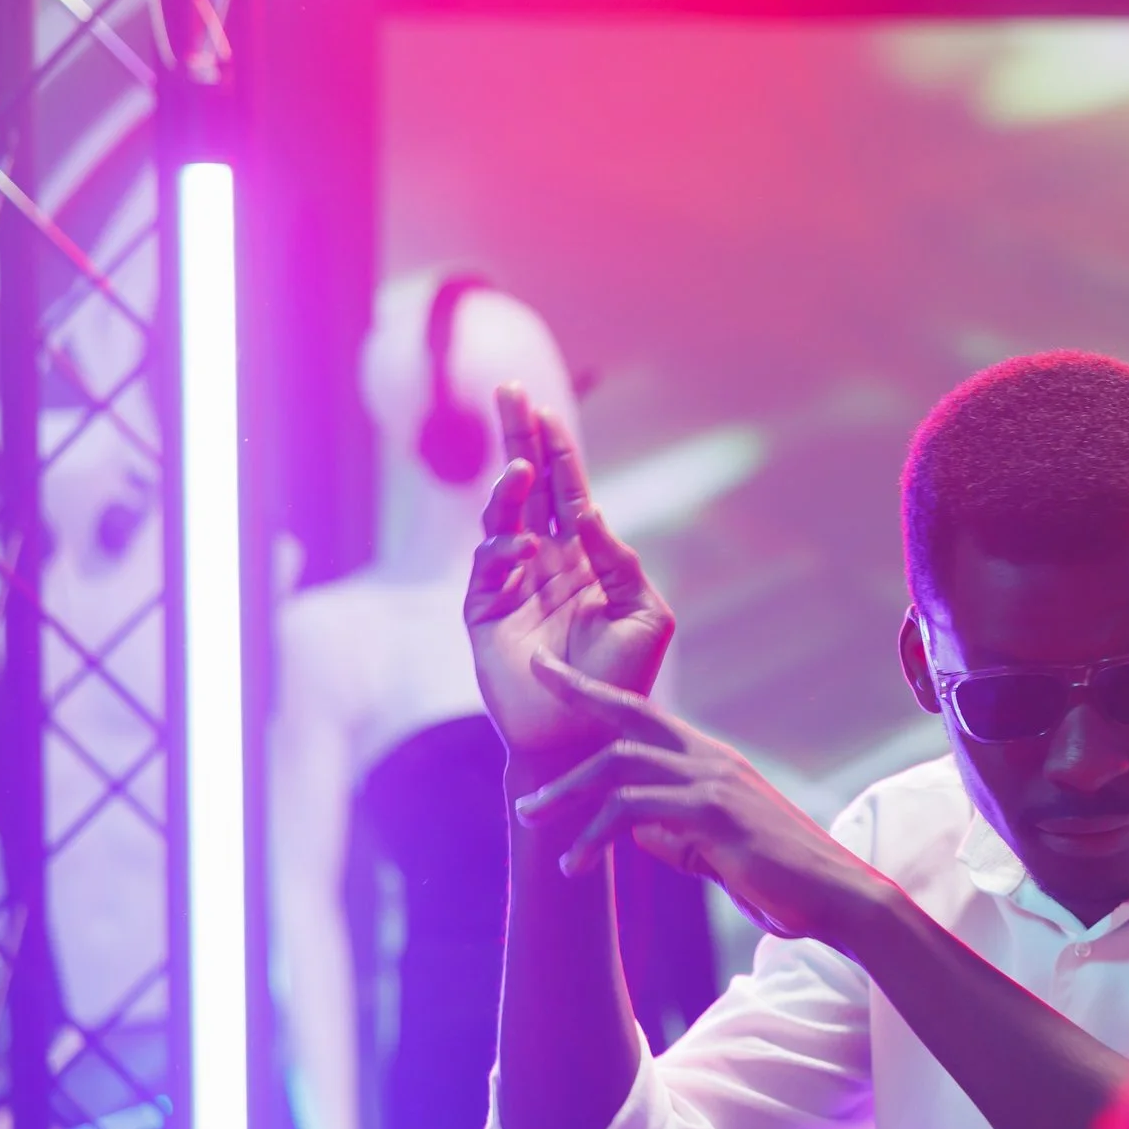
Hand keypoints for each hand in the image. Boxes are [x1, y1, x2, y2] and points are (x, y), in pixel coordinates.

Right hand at [465, 386, 674, 765]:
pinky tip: (521, 546)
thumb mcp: (644, 614)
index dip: (555, 451)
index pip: (566, 492)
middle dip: (518, 441)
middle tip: (509, 393)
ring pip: (501, 520)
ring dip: (507, 491)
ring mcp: (512, 585)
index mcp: (585, 558)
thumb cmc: (623, 678)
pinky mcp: (484, 613)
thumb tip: (590, 513)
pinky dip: (500, 549)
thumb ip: (622, 563)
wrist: (587, 734)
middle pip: (527, 488)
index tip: (544, 408)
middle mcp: (546, 562)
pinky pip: (486, 568)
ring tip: (519, 468)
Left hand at [511, 653, 906, 945]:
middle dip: (572, 704)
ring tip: (528, 817)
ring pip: (620, 765)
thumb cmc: (778, 877)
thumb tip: (629, 831)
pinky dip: (595, 835)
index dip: (593, 692)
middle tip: (523, 705)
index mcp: (711, 761)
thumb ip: (672, 832)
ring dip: (566, 792)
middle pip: (628, 719)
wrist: (836, 895)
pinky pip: (636, 812)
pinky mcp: (715, 813)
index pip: (643, 715)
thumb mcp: (712, 848)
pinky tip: (575, 864)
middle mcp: (711, 759)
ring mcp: (714, 782)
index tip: (547, 671)